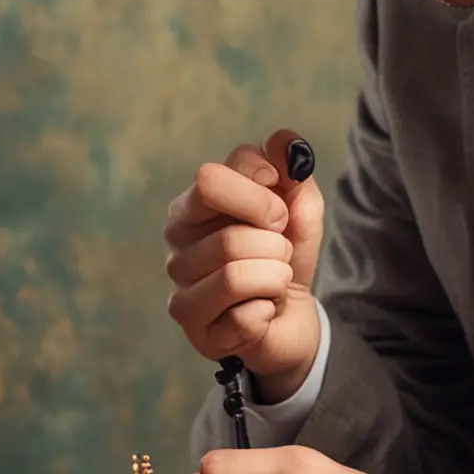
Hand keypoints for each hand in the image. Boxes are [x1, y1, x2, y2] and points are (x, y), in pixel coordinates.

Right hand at [164, 128, 324, 399]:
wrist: (291, 311)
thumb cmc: (284, 251)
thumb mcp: (297, 203)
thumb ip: (290, 167)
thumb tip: (285, 142)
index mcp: (191, 205)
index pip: (211, 179)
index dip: (262, 192)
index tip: (279, 207)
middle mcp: (176, 245)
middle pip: (229, 234)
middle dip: (274, 244)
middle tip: (278, 250)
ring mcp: (180, 289)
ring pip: (236, 274)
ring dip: (275, 276)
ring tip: (273, 279)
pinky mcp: (196, 332)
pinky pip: (245, 316)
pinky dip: (268, 310)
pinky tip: (261, 310)